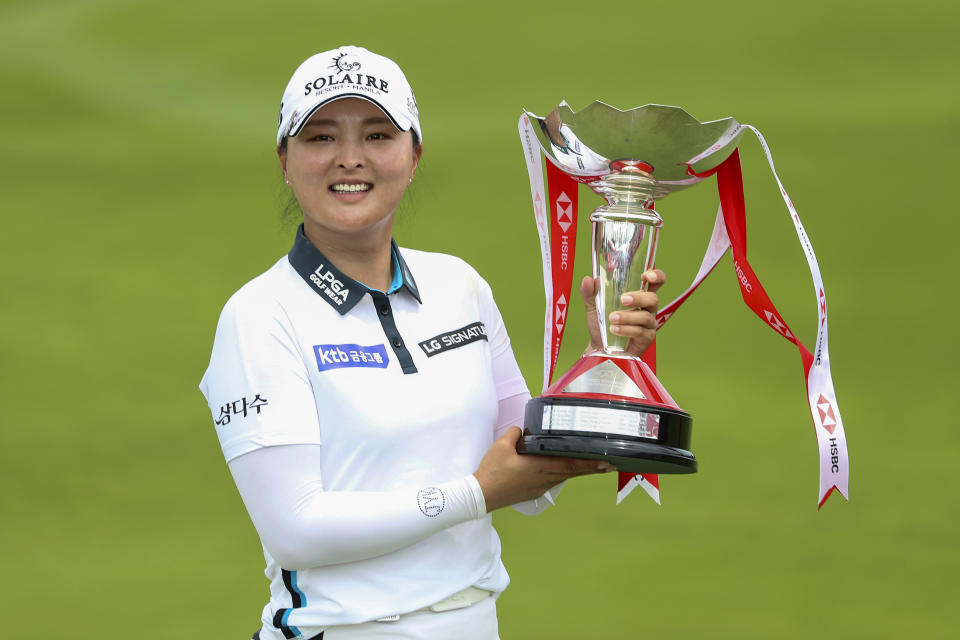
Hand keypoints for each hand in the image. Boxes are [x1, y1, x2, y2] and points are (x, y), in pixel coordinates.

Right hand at [473, 427, 612, 512]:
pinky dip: (564, 473)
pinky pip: (555, 480)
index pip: (570, 464)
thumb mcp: (502, 445)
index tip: (605, 462)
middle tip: (609, 464)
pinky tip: (567, 469)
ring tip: (594, 465)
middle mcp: (544, 479)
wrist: (482, 494)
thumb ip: (516, 433)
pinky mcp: (535, 491)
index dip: (589, 463)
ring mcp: (540, 487)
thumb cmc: (492, 470)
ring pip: (564, 476)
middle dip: (592, 468)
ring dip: (579, 471)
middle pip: (572, 472)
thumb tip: (523, 430)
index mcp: (539, 467)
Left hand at [579, 269, 665, 357]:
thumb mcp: (593, 306)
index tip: (647, 275)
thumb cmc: (601, 324)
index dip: (656, 276)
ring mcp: (648, 324)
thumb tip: (588, 280)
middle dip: (639, 298)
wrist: (599, 347)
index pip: (655, 282)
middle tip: (622, 300)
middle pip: (653, 298)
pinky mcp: (646, 338)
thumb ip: (590, 293)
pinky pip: (640, 332)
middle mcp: (647, 308)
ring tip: (612, 318)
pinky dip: (626, 329)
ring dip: (627, 317)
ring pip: (645, 316)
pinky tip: (614, 330)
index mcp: (638, 295)